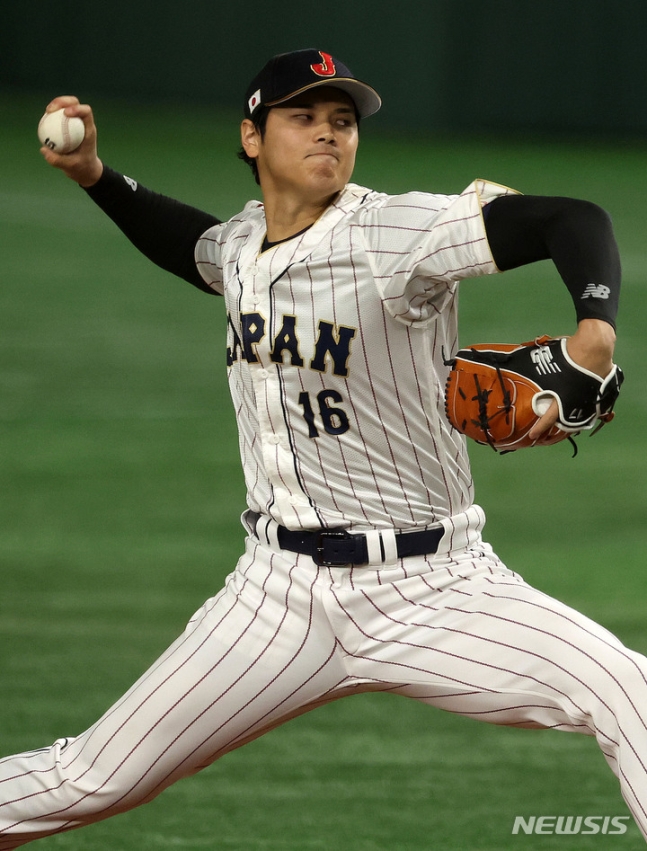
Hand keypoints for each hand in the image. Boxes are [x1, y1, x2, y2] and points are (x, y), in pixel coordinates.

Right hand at [39, 96, 102, 186]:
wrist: (84, 170)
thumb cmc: (81, 168)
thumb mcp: (70, 167)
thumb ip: (57, 160)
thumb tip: (43, 149)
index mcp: (89, 130)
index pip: (86, 112)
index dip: (76, 108)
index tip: (65, 113)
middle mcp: (82, 123)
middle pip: (74, 103)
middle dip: (62, 101)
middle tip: (50, 109)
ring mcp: (75, 123)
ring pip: (65, 106)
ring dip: (55, 105)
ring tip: (47, 111)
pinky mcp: (67, 125)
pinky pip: (58, 116)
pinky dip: (51, 115)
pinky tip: (43, 119)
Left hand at [528, 319, 616, 439]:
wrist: (594, 347)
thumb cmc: (568, 353)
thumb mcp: (548, 362)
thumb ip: (538, 371)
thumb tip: (517, 366)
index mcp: (561, 397)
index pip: (548, 418)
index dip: (540, 429)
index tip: (532, 437)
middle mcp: (574, 403)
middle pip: (565, 424)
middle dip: (555, 433)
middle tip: (545, 439)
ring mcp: (588, 402)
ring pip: (578, 421)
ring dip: (568, 427)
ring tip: (559, 432)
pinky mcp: (597, 398)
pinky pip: (588, 411)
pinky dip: (581, 415)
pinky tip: (575, 417)